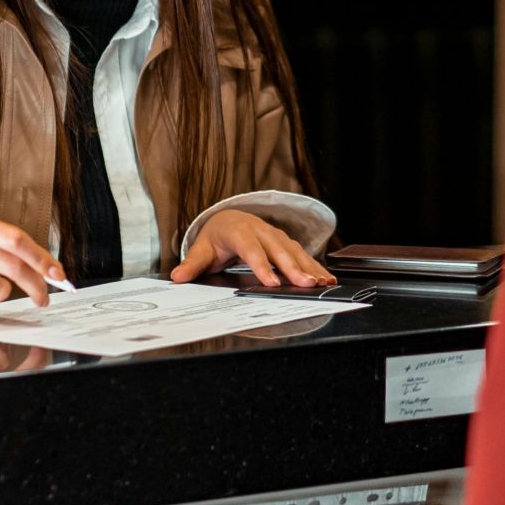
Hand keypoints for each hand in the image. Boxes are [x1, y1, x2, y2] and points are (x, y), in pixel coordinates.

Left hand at [170, 209, 336, 287]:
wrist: (229, 219)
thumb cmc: (216, 238)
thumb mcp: (202, 249)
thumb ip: (192, 264)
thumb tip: (178, 277)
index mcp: (239, 231)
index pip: (251, 249)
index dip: (262, 265)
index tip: (271, 282)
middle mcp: (261, 230)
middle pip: (278, 250)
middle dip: (293, 268)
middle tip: (305, 285)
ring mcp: (275, 235)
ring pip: (294, 250)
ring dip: (309, 267)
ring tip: (322, 283)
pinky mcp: (286, 242)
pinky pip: (302, 254)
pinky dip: (315, 266)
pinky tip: (326, 278)